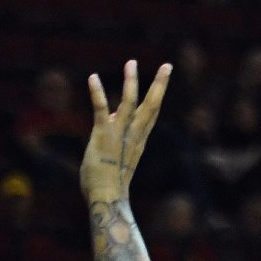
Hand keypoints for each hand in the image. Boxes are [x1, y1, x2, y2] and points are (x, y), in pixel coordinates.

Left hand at [80, 60, 172, 201]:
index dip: (158, 92)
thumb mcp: (115, 151)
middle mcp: (134, 135)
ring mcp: (119, 134)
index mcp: (139, 140)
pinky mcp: (103, 135)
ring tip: (132, 62)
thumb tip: (114, 114)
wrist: (107, 198)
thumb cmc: (109, 181)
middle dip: (160, 84)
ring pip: (130, 104)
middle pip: (152, 106)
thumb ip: (116, 131)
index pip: (151, 112)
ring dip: (131, 82)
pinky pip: (101, 110)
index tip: (164, 75)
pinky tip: (92, 77)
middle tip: (168, 65)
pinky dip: (97, 93)